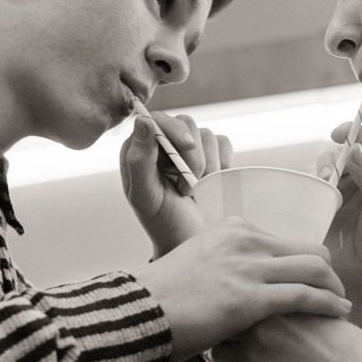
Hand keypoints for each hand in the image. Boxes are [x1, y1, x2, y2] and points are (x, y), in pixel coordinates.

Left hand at [120, 112, 231, 257]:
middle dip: (192, 156)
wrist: (193, 243)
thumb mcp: (145, 196)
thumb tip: (143, 121)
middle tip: (190, 185)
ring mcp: (189, 151)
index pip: (157, 119)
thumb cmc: (164, 223)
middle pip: (185, 123)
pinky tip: (214, 183)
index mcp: (139, 151)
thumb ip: (139, 160)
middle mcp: (163, 146)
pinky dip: (223, 162)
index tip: (187, 147)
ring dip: (207, 165)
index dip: (174, 129)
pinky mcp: (212, 156)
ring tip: (197, 190)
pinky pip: (223, 143)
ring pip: (206, 135)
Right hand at [134, 217, 351, 361]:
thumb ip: (219, 269)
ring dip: (335, 286)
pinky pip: (305, 295)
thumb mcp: (193, 268)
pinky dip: (329, 303)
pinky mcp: (252, 298)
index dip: (302, 259)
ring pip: (314, 268)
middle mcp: (243, 240)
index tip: (311, 276)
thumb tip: (227, 287)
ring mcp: (249, 267)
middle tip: (336, 289)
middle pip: (307, 248)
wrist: (135, 318)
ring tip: (343, 302)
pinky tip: (340, 312)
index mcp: (230, 230)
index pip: (282, 240)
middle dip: (327, 270)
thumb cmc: (158, 303)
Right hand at [316, 125, 361, 291]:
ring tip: (324, 188)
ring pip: (321, 166)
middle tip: (331, 174)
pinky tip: (311, 198)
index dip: (352, 131)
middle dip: (332, 156)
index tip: (340, 134)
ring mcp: (336, 191)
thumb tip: (356, 149)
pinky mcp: (318, 205)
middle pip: (339, 150)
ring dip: (319, 171)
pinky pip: (307, 186)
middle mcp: (357, 178)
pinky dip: (306, 186)